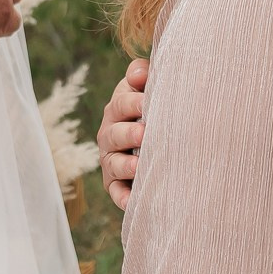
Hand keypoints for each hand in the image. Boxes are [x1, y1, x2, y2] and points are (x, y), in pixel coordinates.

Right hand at [98, 59, 148, 209]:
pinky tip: (133, 201)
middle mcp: (110, 134)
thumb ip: (142, 76)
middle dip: (128, 133)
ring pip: (113, 163)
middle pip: (114, 133)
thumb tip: (140, 72)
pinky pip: (117, 192)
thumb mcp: (148, 89)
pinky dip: (123, 197)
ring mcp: (111, 160)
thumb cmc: (157, 109)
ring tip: (138, 166)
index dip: (132, 102)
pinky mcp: (115, 184)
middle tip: (144, 133)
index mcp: (118, 109)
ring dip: (125, 165)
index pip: (120, 102)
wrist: (162, 143)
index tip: (147, 102)